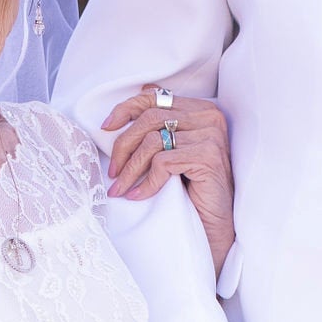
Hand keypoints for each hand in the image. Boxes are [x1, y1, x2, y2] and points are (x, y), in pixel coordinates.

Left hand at [102, 87, 235, 275]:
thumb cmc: (193, 187)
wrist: (215, 223)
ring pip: (152, 142)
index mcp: (200, 109)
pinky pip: (162, 163)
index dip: (125, 109)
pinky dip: (147, 183)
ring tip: (120, 188)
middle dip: (123, 146)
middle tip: (112, 171)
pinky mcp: (207, 157)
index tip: (105, 127)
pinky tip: (139, 195)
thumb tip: (134, 99)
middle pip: (149, 119)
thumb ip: (162, 124)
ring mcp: (210, 136)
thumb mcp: (174, 149)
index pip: (154, 97)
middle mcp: (209, 117)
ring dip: (130, 169)